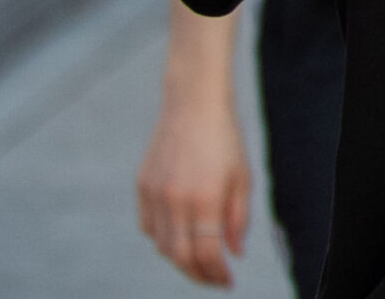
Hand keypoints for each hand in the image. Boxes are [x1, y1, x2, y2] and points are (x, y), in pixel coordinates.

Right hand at [136, 95, 251, 287]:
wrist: (192, 104)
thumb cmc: (225, 139)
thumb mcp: (242, 177)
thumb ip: (238, 218)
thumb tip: (233, 254)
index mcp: (204, 198)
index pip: (206, 253)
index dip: (217, 274)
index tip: (228, 283)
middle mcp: (175, 201)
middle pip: (180, 256)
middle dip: (198, 275)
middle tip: (213, 280)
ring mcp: (154, 195)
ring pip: (162, 245)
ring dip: (181, 260)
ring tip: (200, 262)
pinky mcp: (142, 187)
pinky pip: (149, 227)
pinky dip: (163, 240)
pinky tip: (179, 238)